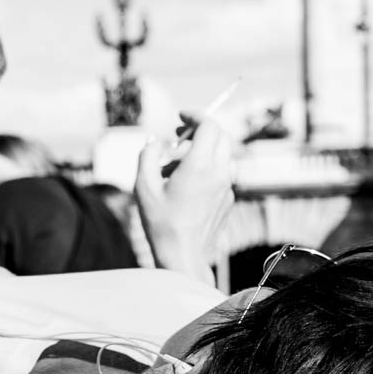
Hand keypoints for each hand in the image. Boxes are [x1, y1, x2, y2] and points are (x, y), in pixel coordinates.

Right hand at [134, 116, 233, 285]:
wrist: (184, 257)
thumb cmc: (162, 224)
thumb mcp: (143, 187)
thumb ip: (148, 155)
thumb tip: (155, 142)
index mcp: (200, 166)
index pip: (209, 125)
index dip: (195, 116)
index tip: (181, 117)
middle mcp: (220, 173)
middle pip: (220, 136)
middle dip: (199, 131)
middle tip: (178, 138)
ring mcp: (227, 187)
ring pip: (222, 154)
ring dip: (202, 151)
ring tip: (176, 168)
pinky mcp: (228, 200)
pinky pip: (222, 173)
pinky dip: (207, 169)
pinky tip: (185, 186)